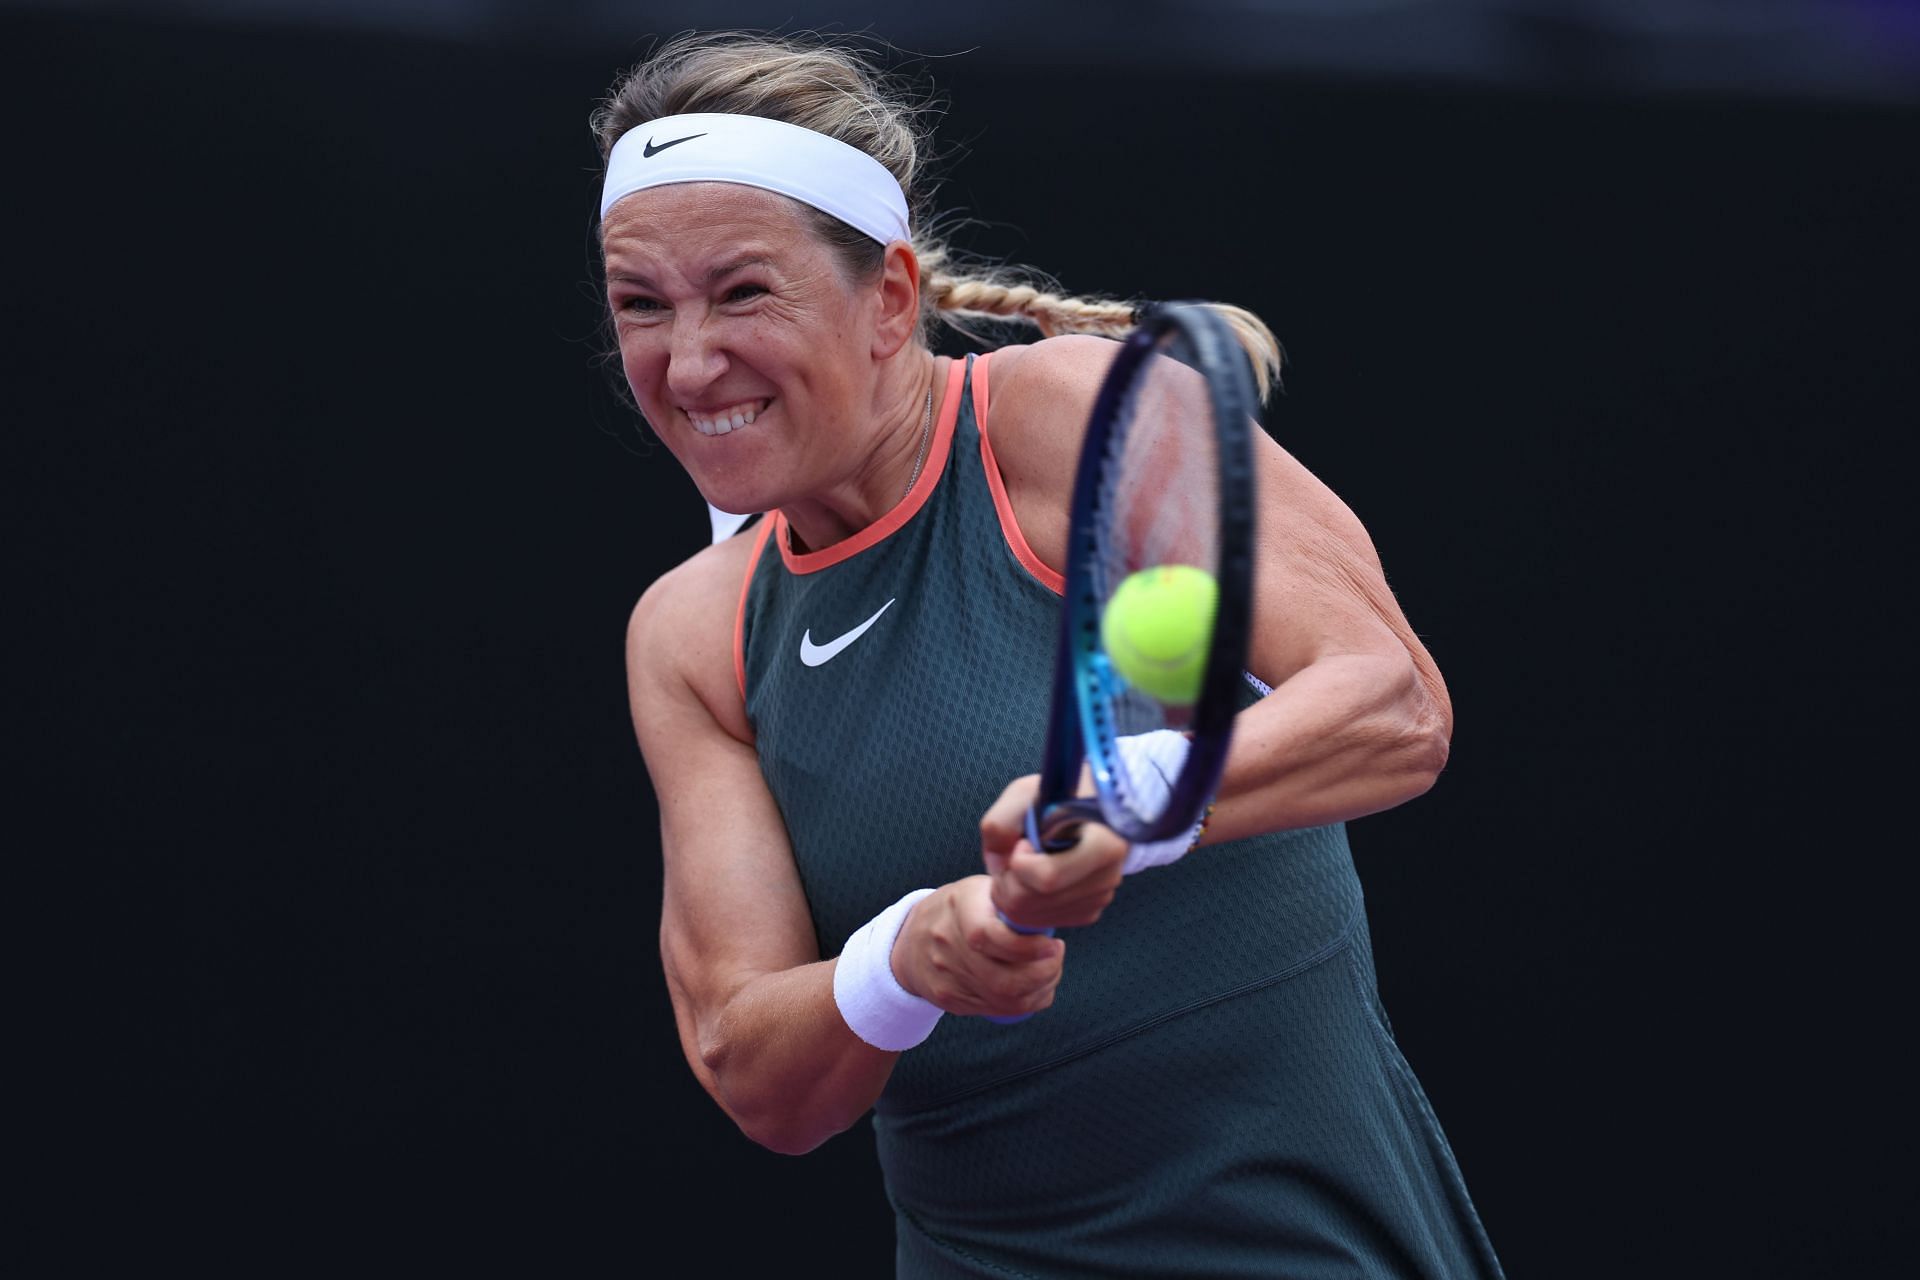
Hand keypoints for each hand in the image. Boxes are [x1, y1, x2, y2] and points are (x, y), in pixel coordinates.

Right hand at [891, 876, 1065, 1018]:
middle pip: (1003, 981)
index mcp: (959, 908)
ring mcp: (946, 977)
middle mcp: (947, 945)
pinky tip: (1037, 988)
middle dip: (1044, 975)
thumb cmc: (960, 908)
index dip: (1030, 949)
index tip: (1054, 944)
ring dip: (1040, 990)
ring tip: (1050, 971)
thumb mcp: (980, 888)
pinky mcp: (950, 999)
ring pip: (1004, 1001)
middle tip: (1056, 958)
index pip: (992, 938)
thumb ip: (1011, 895)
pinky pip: (995, 1010)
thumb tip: (1050, 899)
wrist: (910, 938)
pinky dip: (1026, 1002)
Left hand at [979, 774, 1128, 930]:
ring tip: (1023, 864)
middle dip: (1008, 881)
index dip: (1019, 863)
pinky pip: (1044, 921)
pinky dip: (1028, 905)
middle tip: (1012, 856)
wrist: (1091, 807)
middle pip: (1033, 902)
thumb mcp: (1025, 793)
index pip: (1047, 878)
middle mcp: (1108, 876)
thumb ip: (1001, 823)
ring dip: (1014, 893)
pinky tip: (1034, 878)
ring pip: (1034, 917)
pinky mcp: (1090, 911)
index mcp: (1103, 844)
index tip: (1023, 842)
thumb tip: (999, 864)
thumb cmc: (1059, 796)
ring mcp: (1100, 897)